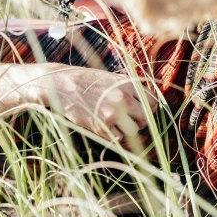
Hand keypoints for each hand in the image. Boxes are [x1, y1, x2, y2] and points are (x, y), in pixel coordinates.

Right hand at [32, 64, 157, 142]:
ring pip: (135, 130)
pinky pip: (119, 138)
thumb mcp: (112, 78)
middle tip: (129, 118)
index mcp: (128, 84)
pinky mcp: (101, 126)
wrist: (63, 84)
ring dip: (127, 129)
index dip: (148, 108)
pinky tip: (103, 125)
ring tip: (115, 122)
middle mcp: (123, 98)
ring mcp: (113, 113)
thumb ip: (130, 89)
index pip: (153, 102)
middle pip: (146, 118)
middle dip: (140, 121)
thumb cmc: (88, 81)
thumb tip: (149, 103)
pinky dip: (114, 135)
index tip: (140, 110)